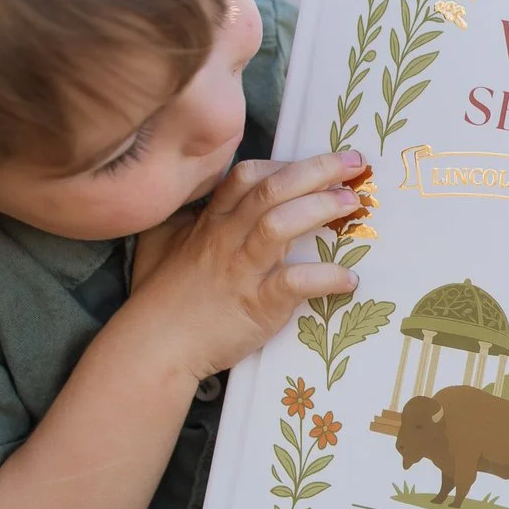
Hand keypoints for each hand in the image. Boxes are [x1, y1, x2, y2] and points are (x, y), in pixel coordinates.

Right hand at [124, 151, 363, 378]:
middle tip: (355, 162)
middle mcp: (226, 239)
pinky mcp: (257, 305)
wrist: (154, 346)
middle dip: (317, 170)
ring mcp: (242, 270)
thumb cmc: (158, 297)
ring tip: (352, 204)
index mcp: (210, 222)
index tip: (317, 163)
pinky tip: (349, 279)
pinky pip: (295, 283)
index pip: (248, 176)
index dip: (286, 164)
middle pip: (272, 190)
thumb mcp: (159, 244)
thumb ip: (182, 219)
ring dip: (321, 209)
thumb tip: (196, 204)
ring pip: (280, 225)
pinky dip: (326, 278)